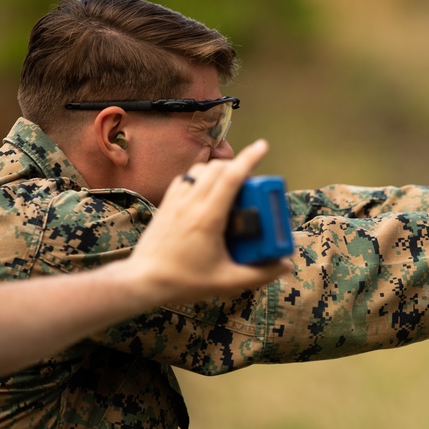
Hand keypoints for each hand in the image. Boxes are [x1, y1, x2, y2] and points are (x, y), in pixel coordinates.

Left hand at [126, 139, 290, 303]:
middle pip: (217, 168)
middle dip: (237, 166)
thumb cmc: (184, 281)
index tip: (263, 146)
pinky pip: (185, 179)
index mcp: (208, 217)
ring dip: (218, 170)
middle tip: (251, 182)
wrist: (143, 281)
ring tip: (229, 187)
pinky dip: (199, 177)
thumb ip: (259, 274)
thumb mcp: (227, 282)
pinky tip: (205, 193)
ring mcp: (175, 201)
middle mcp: (191, 203)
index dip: (249, 158)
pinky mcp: (165, 204)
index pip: (232, 177)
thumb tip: (285, 265)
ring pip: (200, 169)